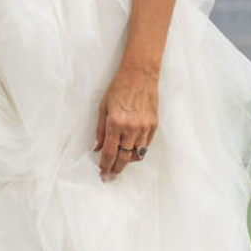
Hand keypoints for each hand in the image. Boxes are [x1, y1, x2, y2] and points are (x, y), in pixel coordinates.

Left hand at [93, 66, 158, 180]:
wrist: (140, 74)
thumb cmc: (119, 87)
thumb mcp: (103, 107)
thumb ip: (100, 130)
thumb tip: (97, 147)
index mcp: (115, 123)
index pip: (109, 152)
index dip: (105, 166)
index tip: (102, 173)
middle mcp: (130, 128)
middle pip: (123, 158)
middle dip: (116, 169)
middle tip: (110, 176)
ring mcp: (144, 128)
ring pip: (136, 154)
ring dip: (127, 162)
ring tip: (120, 165)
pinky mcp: (153, 125)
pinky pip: (146, 145)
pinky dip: (138, 152)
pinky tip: (132, 153)